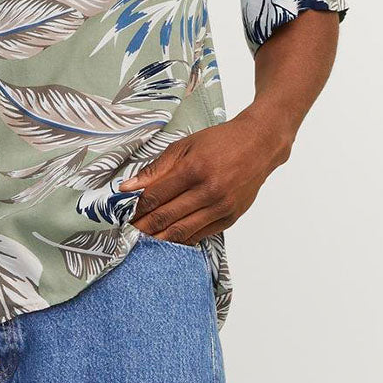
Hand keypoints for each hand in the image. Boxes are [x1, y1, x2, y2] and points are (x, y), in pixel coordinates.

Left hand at [118, 105, 292, 244]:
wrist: (258, 145)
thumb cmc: (220, 142)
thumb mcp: (184, 146)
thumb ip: (156, 169)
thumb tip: (127, 186)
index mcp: (193, 169)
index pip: (156, 196)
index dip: (137, 208)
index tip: (124, 215)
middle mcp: (209, 191)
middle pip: (166, 217)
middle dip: (143, 227)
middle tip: (128, 233)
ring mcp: (221, 207)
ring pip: (182, 231)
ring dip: (159, 238)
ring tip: (143, 240)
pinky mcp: (230, 218)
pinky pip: (200, 235)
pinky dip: (182, 239)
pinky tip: (168, 239)